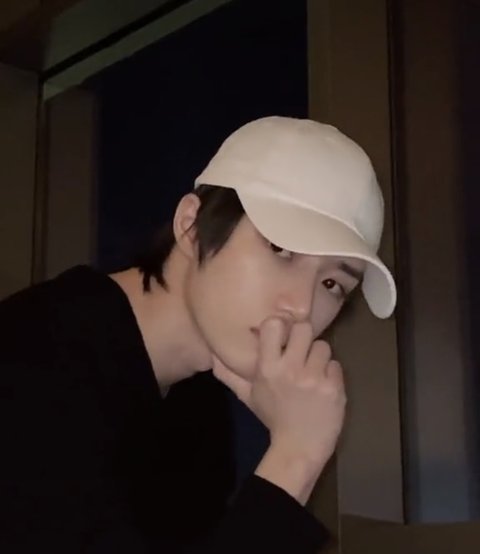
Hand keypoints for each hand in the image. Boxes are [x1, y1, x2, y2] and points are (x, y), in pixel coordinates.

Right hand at [212, 318, 346, 465]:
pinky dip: (331, 374)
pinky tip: (324, 386)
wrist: (299, 447)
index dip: (281, 325)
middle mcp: (290, 369)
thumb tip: (213, 355)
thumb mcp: (247, 396)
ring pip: (323, 346)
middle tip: (302, 351)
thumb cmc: (273, 417)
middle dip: (304, 338)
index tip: (283, 335)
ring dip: (319, 358)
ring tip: (314, 372)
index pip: (274, 325)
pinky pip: (336, 365)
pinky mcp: (333, 388)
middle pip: (304, 328)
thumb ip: (230, 374)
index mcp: (267, 368)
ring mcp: (314, 378)